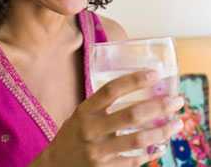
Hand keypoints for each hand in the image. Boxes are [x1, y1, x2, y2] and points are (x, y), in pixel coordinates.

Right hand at [33, 70, 183, 166]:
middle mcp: (91, 129)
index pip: (111, 90)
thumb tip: (135, 91)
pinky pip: (134, 160)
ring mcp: (98, 152)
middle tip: (177, 101)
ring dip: (162, 131)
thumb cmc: (72, 135)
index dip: (134, 80)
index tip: (155, 74)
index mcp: (85, 111)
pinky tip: (161, 144)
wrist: (55, 166)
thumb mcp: (81, 114)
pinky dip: (151, 152)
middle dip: (158, 106)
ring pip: (138, 140)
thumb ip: (101, 105)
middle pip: (131, 114)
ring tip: (177, 123)